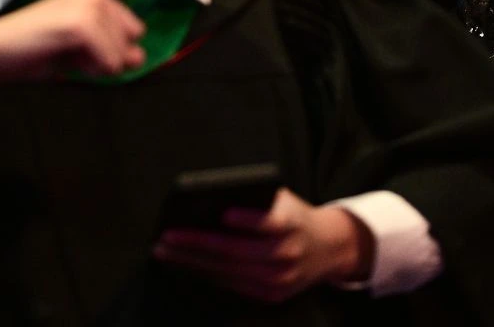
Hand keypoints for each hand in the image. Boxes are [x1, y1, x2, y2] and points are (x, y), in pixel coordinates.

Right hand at [0, 0, 145, 125]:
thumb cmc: (34, 50)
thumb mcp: (81, 49)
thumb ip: (113, 50)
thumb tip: (141, 56)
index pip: (135, 31)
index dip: (110, 48)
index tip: (77, 47)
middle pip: (133, 42)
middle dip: (107, 57)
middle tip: (68, 52)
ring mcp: (88, 7)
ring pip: (123, 55)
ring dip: (97, 65)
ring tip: (62, 53)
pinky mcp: (81, 25)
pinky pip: (110, 63)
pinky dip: (91, 70)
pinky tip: (64, 59)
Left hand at [154, 189, 373, 301]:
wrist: (328, 248)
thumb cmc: (292, 215)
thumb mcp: (281, 199)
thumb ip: (253, 198)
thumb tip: (207, 197)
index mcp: (292, 224)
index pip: (270, 223)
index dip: (249, 220)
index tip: (224, 214)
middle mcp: (288, 254)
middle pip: (239, 252)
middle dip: (199, 245)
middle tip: (167, 237)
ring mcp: (281, 279)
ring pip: (231, 273)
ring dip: (193, 263)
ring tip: (165, 252)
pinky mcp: (273, 295)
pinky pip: (234, 286)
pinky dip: (206, 275)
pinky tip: (184, 265)